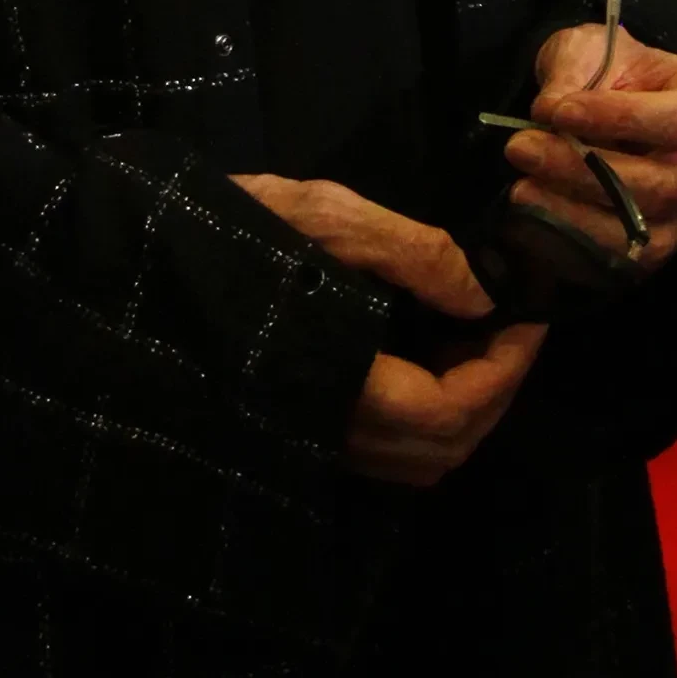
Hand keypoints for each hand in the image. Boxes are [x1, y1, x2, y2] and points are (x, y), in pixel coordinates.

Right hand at [228, 171, 546, 487]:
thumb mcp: (328, 217)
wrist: (147, 258)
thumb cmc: (234, 227)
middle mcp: (323, 431)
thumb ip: (415, 255)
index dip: (503, 370)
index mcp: (332, 383)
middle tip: (514, 325)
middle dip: (494, 390)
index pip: (447, 411)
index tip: (529, 313)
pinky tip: (428, 353)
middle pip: (442, 449)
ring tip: (477, 337)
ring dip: (464, 408)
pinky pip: (385, 450)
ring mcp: (308, 438)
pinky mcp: (298, 427)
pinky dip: (427, 415)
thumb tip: (487, 296)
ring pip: (416, 460)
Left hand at [491, 21, 676, 271]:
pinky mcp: (659, 245)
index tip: (560, 110)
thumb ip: (571, 74)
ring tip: (520, 185)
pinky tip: (534, 213)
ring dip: (575, 208)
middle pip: (665, 181)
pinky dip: (575, 237)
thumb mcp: (586, 50)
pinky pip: (624, 257)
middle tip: (521, 148)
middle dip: (586, 169)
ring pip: (642, 225)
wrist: (596, 105)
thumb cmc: (604, 70)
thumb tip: (550, 113)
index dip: (627, 118)